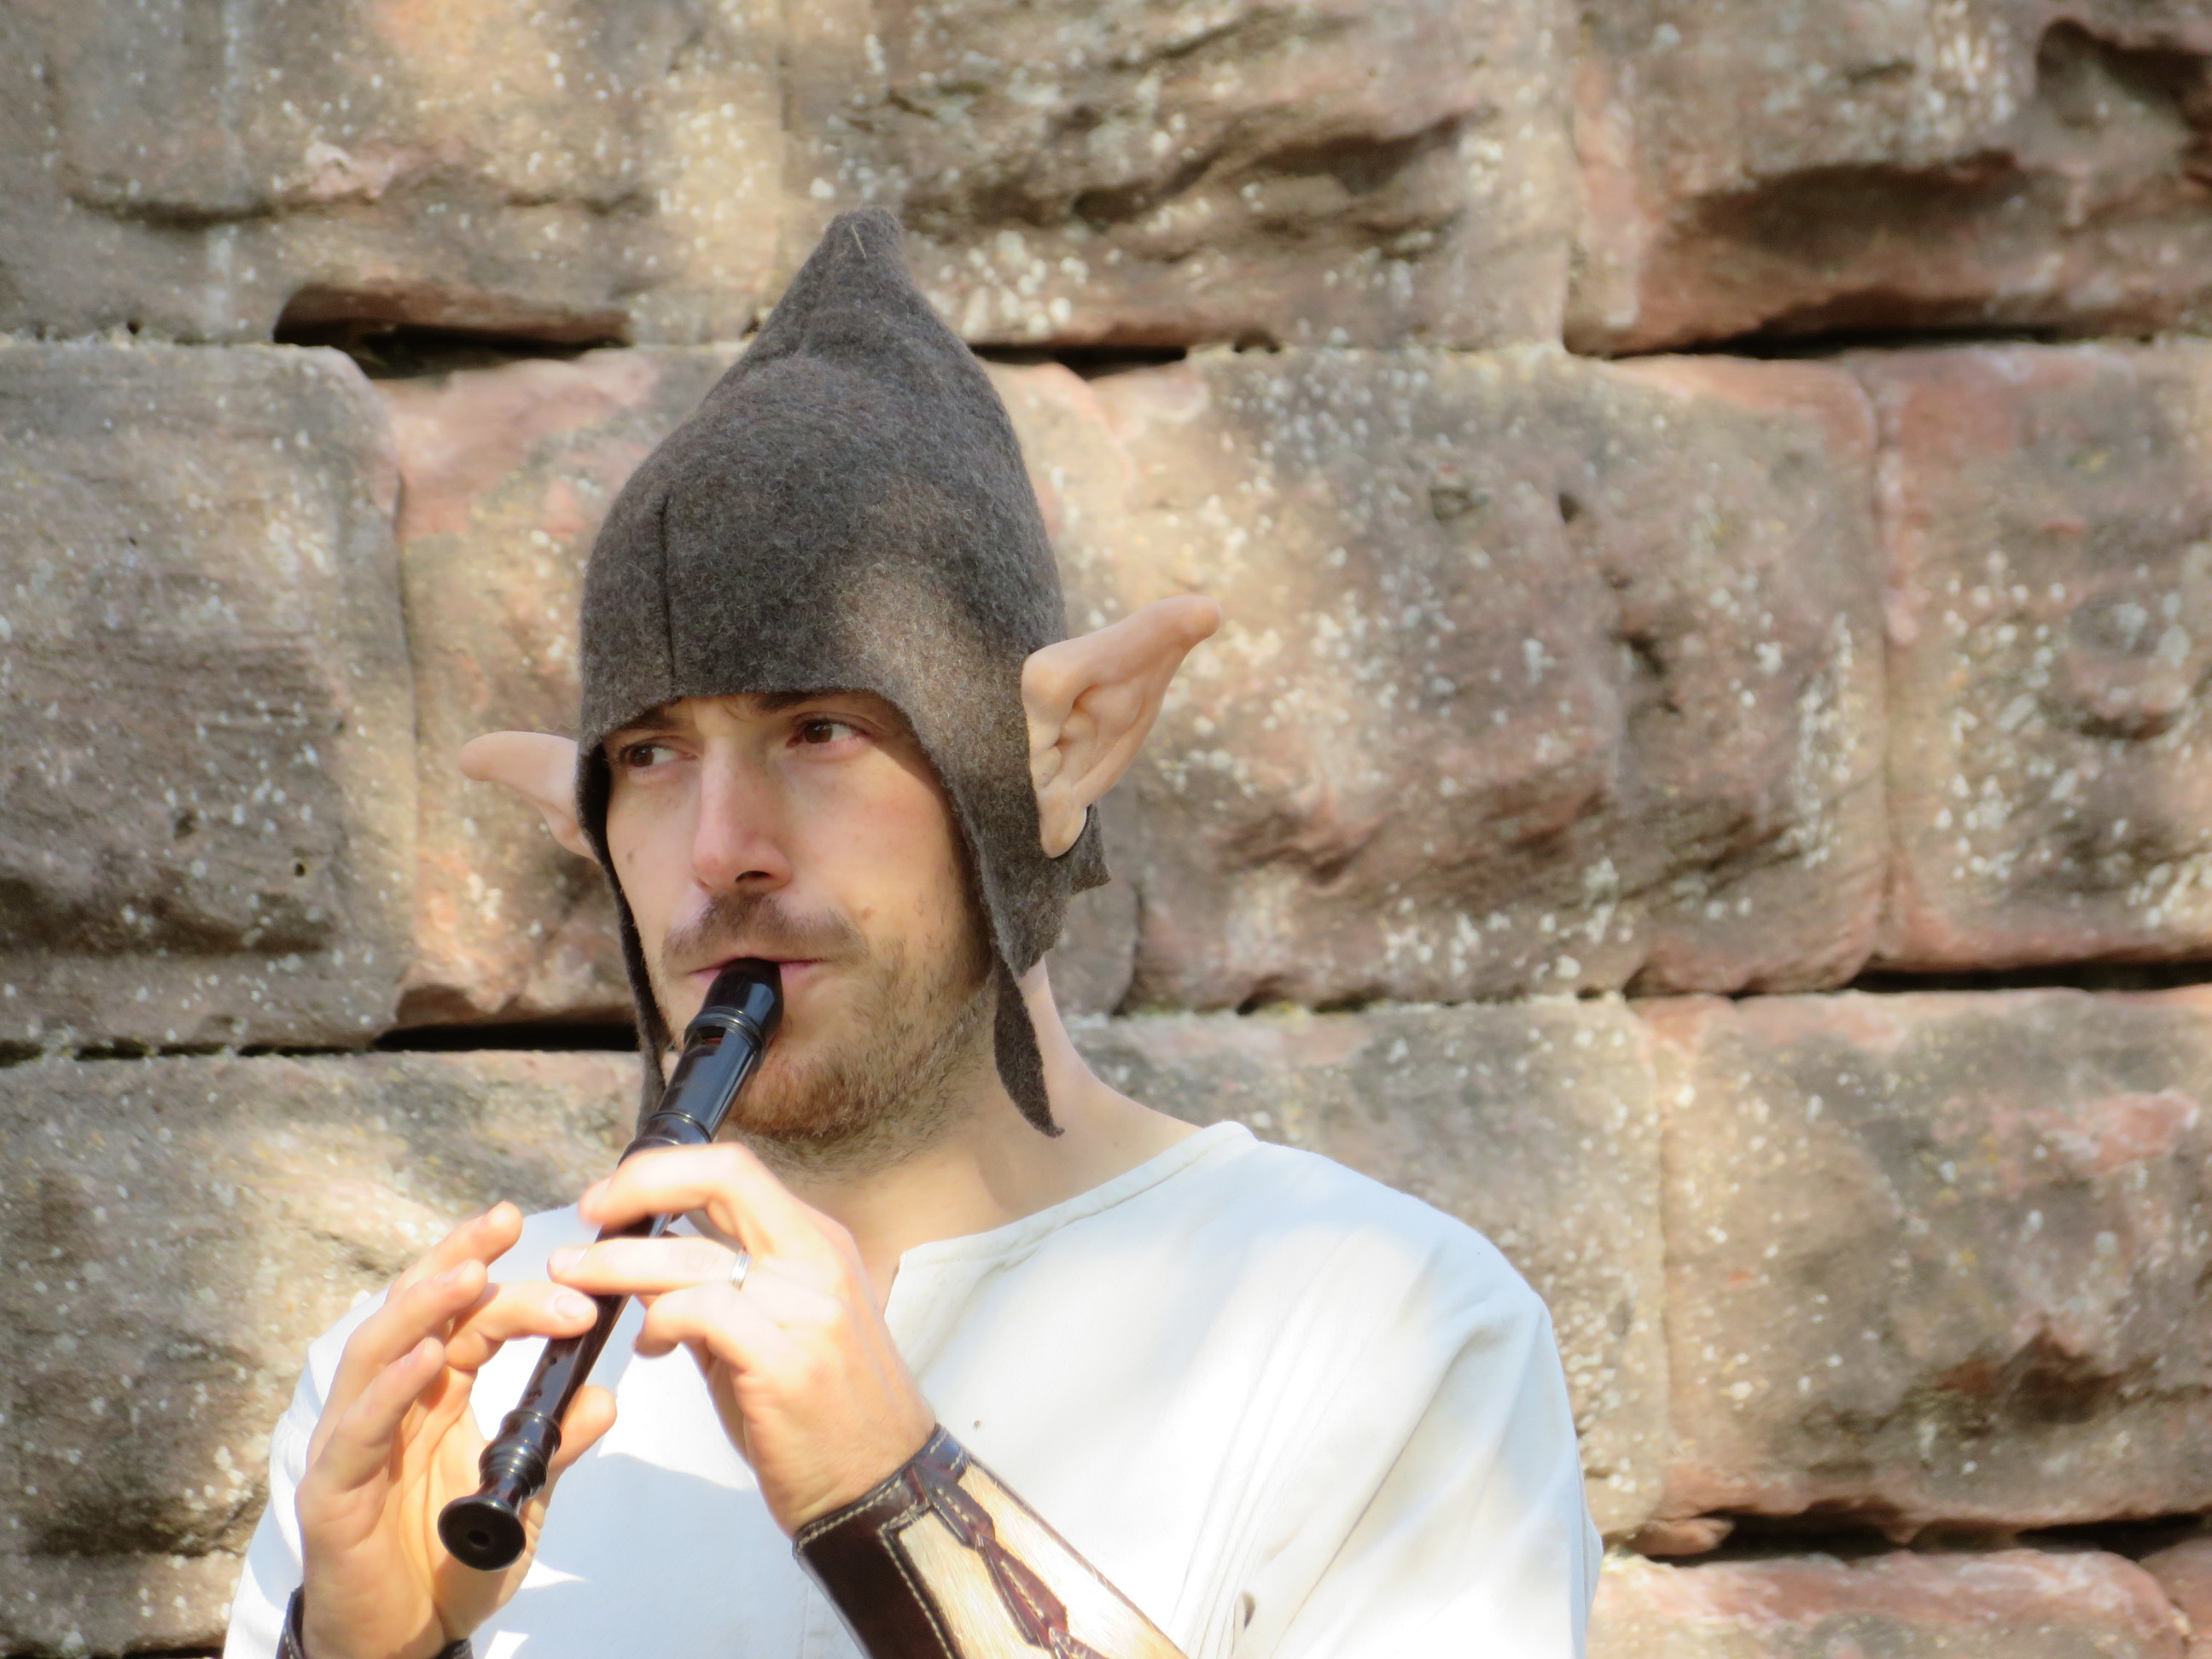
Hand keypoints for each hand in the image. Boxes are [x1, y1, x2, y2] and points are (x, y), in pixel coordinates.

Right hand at [294, 1205, 615, 1658]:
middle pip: (414, 1315)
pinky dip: (390, 1390)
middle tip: (504, 1223)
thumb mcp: (523, 1498)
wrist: (405, 1646)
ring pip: (375, 1355)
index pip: (461, 1319)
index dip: (496, 1275)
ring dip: (422, 1311)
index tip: (547, 1242)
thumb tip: (605, 1396)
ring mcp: (354, 1445)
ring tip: (469, 1276)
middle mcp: (388, 1407)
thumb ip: (558, 1447)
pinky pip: (358, 1432)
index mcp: (431, 1398)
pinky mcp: (332, 1493)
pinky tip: (425, 1361)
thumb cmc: (449, 1567)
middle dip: (456, 1263)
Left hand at [548, 1145, 934, 1532]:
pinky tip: (650, 1346)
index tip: (611, 1199)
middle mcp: (819, 1262)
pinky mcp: (790, 1365)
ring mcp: (811, 1310)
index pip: (734, 1170)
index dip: (661, 1171)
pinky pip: (705, 1314)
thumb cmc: (822, 1414)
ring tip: (579, 1285)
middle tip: (587, 1219)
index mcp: (816, 1244)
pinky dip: (661, 1321)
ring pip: (697, 1256)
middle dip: (641, 1187)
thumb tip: (644, 1268)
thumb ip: (714, 1295)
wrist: (881, 1486)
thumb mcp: (773, 1333)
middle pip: (724, 1180)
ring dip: (621, 1266)